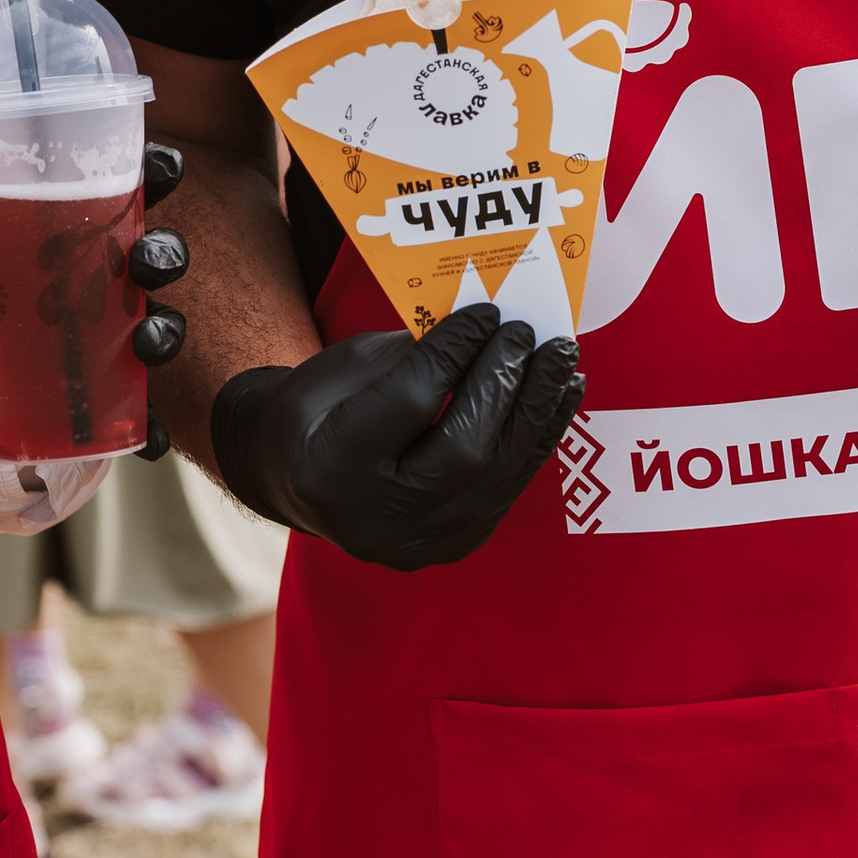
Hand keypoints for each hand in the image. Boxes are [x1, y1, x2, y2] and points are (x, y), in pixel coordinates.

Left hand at [0, 144, 187, 462]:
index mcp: (73, 242)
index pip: (123, 198)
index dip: (154, 176)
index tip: (165, 168)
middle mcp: (101, 286)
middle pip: (155, 258)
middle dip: (164, 253)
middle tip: (144, 263)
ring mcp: (106, 341)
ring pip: (160, 327)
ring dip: (165, 333)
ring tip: (146, 344)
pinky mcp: (101, 396)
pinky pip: (138, 412)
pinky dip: (152, 427)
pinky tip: (152, 437)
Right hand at [211, 305, 580, 568]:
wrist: (293, 476)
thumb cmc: (317, 409)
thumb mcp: (344, 367)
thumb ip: (411, 354)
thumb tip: (485, 329)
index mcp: (329, 466)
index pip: (410, 403)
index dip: (456, 353)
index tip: (487, 313)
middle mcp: (374, 518)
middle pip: (463, 451)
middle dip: (504, 385)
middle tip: (527, 333)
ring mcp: (416, 543)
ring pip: (497, 477)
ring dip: (538, 412)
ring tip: (564, 361)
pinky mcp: (451, 544)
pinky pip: (506, 489)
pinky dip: (536, 440)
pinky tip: (557, 398)